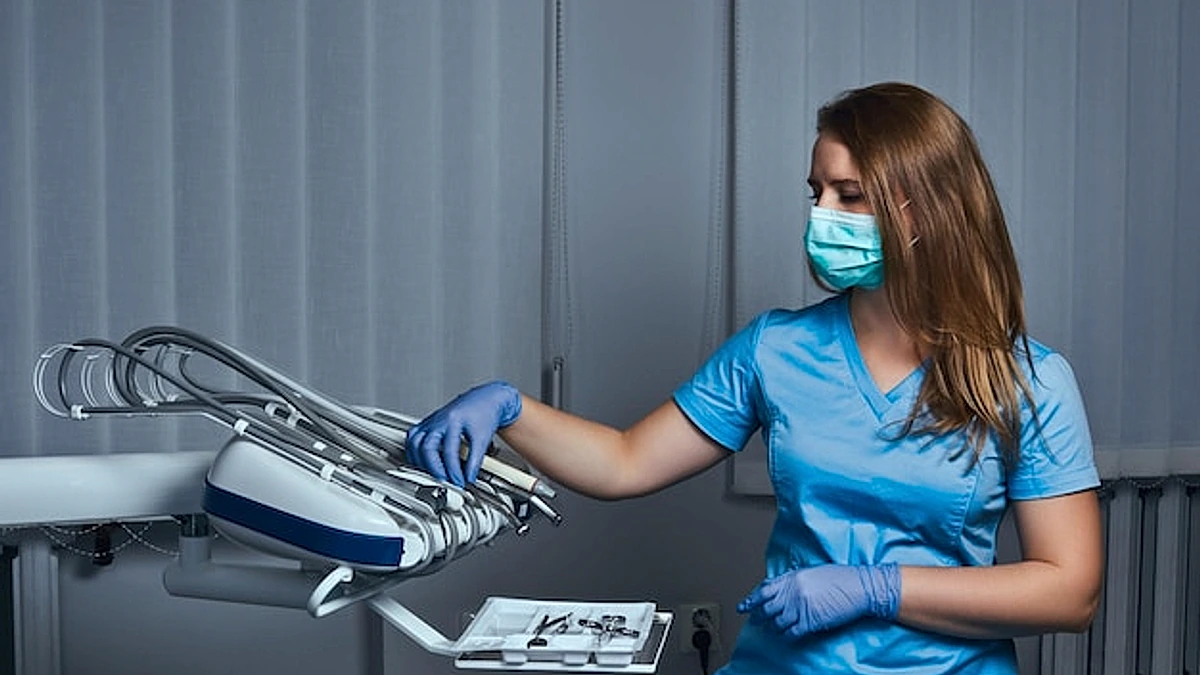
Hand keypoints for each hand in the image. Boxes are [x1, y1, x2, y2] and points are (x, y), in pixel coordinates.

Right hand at [403, 381, 521, 485]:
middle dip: (434, 467)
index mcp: (453, 420)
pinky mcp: (427, 423)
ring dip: (421, 461)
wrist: (484, 400)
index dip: (453, 470)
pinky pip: (413, 438)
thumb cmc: (484, 415)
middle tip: (445, 480)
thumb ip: (475, 460)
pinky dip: (414, 452)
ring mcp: (431, 421)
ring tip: (434, 474)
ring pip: (414, 442)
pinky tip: (423, 462)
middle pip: (426, 447)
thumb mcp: (483, 438)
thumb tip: (468, 477)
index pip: (449, 451)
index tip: (460, 481)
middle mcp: (439, 419)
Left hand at [737, 563, 900, 638]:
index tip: (743, 606)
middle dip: (758, 616)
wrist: (860, 586)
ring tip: (771, 629)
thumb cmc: (840, 578)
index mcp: (792, 578)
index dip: (751, 600)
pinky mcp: (811, 622)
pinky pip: (791, 632)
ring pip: (777, 622)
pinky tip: (786, 635)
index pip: (763, 590)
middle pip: (767, 608)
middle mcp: (793, 593)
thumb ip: (793, 580)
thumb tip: (779, 588)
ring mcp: (801, 608)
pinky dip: (786, 636)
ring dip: (773, 628)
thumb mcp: (812, 573)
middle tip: (755, 620)